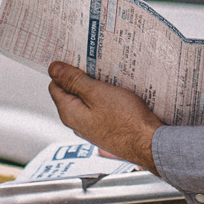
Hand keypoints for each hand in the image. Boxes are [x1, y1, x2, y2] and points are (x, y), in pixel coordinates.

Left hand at [47, 62, 163, 172]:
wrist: (150, 143)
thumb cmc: (126, 121)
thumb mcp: (97, 93)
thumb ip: (74, 81)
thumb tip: (54, 70)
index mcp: (69, 113)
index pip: (54, 86)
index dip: (63, 71)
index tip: (76, 60)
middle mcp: (77, 123)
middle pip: (70, 93)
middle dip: (80, 78)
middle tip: (94, 66)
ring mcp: (91, 127)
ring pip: (87, 101)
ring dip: (95, 88)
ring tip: (108, 78)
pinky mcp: (105, 129)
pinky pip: (100, 109)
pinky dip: (105, 98)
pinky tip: (116, 92)